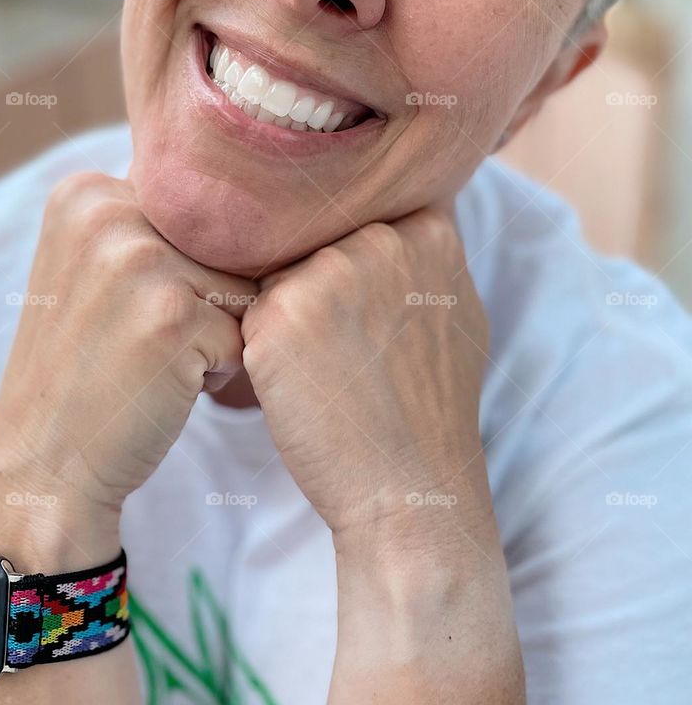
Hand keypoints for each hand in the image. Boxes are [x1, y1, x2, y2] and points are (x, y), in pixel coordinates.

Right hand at [0, 172, 258, 551]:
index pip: (190, 211)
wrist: (45, 463)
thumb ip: (146, 221)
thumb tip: (247, 192)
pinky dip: (219, 368)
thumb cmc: (84, 369)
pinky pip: (243, 332)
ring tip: (151, 361)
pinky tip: (163, 384)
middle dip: (202, 297)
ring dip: (215, 331)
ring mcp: (139, 261)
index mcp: (83, 192)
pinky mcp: (173, 315)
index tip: (126, 308)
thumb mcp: (90, 268)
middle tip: (138, 341)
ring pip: (238, 286)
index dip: (180, 268)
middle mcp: (106, 211)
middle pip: (219, 245)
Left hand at [240, 205, 492, 558]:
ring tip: (325, 368)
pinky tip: (298, 383)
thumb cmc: (429, 409)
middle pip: (313, 240)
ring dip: (285, 314)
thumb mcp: (455, 312)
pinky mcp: (279, 315)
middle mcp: (380, 240)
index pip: (356, 216)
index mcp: (427, 232)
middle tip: (343, 349)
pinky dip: (262, 347)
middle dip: (313, 283)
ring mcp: (328, 275)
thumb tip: (393, 219)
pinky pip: (249, 311)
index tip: (359, 310)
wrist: (410, 488)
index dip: (349, 262)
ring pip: (276, 273)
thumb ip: (422, 255)